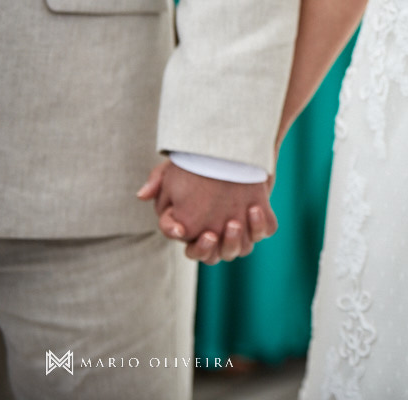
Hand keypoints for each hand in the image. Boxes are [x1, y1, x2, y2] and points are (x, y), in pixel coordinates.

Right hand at [137, 160, 277, 263]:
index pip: (194, 251)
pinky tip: (255, 208)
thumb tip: (142, 195)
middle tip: (212, 233)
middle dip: (212, 249)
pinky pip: (265, 231)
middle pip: (215, 257)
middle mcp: (220, 235)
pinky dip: (260, 224)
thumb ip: (158, 180)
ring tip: (235, 221)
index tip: (182, 229)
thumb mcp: (175, 168)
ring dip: (237, 240)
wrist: (235, 150)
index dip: (193, 246)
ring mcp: (242, 229)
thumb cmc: (201, 163)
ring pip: (241, 249)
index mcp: (199, 232)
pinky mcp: (261, 218)